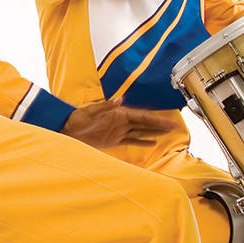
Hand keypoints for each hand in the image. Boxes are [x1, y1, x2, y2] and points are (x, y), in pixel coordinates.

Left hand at [61, 100, 175, 149]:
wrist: (68, 130)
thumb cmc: (77, 118)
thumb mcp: (91, 110)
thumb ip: (106, 105)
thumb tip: (120, 99)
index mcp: (119, 113)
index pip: (142, 116)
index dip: (156, 119)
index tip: (169, 121)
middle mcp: (121, 121)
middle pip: (145, 124)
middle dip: (160, 125)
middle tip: (174, 127)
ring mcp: (118, 131)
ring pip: (141, 132)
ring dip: (154, 133)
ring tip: (167, 134)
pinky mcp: (114, 140)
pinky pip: (132, 140)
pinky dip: (142, 142)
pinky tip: (152, 143)